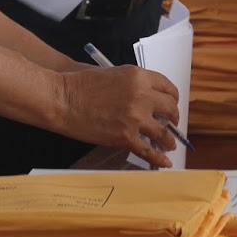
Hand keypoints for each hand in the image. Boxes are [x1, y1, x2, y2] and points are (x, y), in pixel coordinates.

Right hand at [55, 64, 180, 168]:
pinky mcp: (124, 137)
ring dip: (169, 139)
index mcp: (139, 76)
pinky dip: (158, 158)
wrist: (62, 99)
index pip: (167, 87)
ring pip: (162, 132)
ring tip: (170, 144)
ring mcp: (134, 118)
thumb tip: (148, 99)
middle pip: (169, 108)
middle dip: (173, 118)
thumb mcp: (114, 74)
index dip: (172, 98)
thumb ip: (134, 84)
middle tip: (172, 123)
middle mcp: (142, 96)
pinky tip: (164, 162)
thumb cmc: (82, 84)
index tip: (171, 104)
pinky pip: (148, 150)